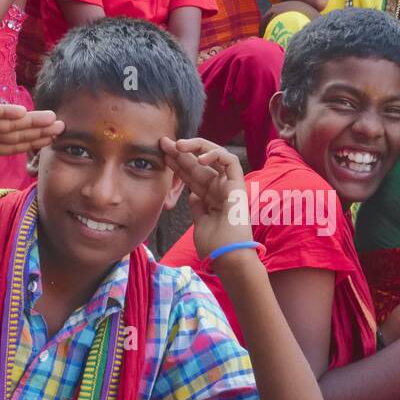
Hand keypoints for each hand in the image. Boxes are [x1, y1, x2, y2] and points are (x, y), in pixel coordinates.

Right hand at [0, 103, 62, 191]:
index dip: (31, 143)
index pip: (11, 145)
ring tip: (50, 119)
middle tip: (63, 127)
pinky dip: (2, 112)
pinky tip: (21, 112)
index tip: (52, 142)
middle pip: (15, 131)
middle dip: (38, 130)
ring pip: (5, 121)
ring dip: (28, 120)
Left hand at [159, 137, 250, 258]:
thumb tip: (191, 194)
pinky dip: (216, 155)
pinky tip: (199, 158)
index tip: (160, 155)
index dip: (177, 163)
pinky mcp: (239, 185)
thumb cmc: (214, 245)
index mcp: (210, 196)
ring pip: (215, 157)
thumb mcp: (199, 222)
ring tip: (179, 145)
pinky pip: (230, 162)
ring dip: (197, 147)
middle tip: (163, 143)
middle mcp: (220, 188)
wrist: (227, 257)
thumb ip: (197, 206)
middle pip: (199, 164)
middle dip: (181, 152)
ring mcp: (230, 186)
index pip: (192, 174)